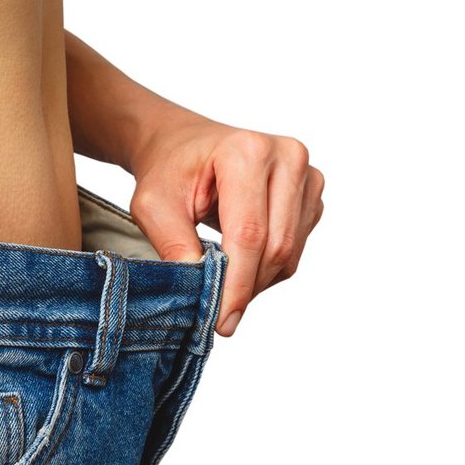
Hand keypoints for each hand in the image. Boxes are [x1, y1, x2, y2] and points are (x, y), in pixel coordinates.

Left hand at [126, 112, 324, 336]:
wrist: (182, 144)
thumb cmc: (168, 169)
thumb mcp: (153, 205)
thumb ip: (174, 245)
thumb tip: (202, 293)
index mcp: (247, 151)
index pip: (249, 233)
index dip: (237, 283)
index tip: (222, 320)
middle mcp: (286, 156)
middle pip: (276, 246)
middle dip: (246, 287)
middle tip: (219, 314)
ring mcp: (306, 174)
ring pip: (290, 253)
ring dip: (257, 280)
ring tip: (222, 278)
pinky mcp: (312, 193)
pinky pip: (297, 248)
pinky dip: (268, 267)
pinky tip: (240, 258)